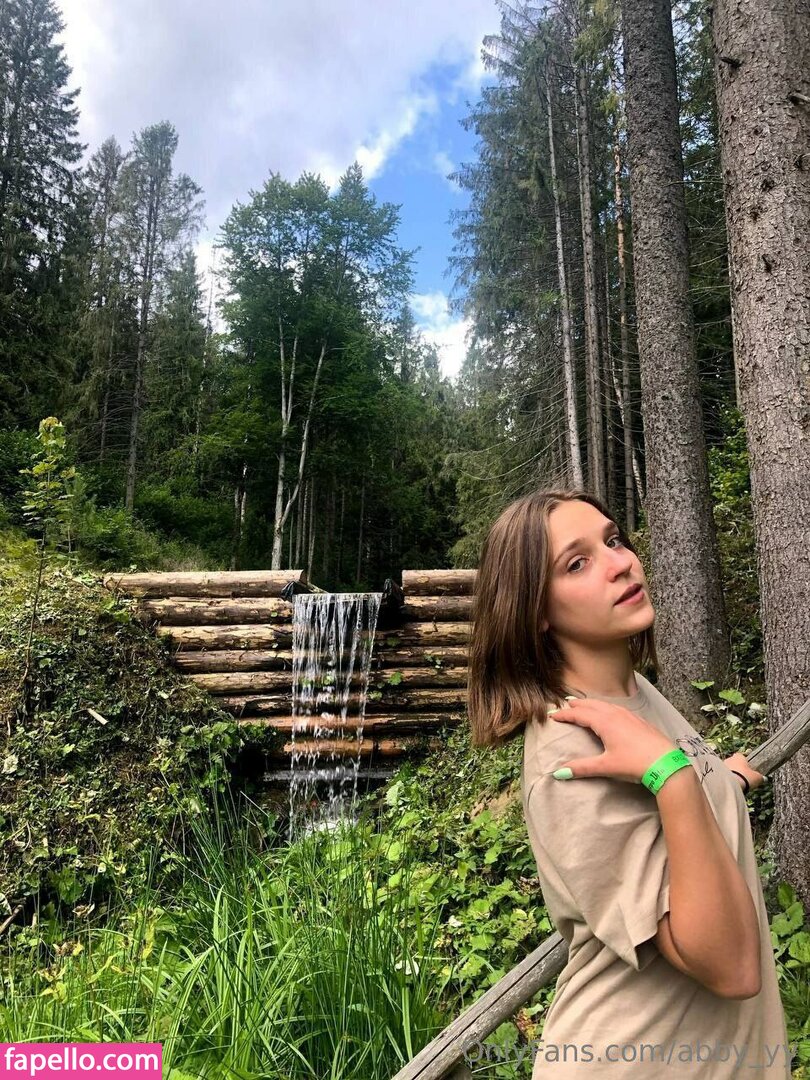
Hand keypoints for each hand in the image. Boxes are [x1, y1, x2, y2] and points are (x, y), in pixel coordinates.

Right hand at [547, 697, 677, 783]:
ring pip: (606, 705)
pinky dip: (606, 707)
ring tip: (585, 705)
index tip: (553, 715)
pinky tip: (610, 712)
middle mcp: (615, 715)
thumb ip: (582, 768)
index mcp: (605, 722)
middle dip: (578, 705)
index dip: (565, 715)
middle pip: (592, 705)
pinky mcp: (639, 721)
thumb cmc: (634, 763)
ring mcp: (629, 716)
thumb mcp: (606, 767)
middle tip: (566, 704)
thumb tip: (558, 773)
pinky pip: (617, 708)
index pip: (579, 715)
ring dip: (592, 704)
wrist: (665, 762)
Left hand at [722, 751, 765, 791]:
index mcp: (739, 757)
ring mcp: (721, 765)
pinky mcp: (715, 772)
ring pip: (727, 769)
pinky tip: (729, 785)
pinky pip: (722, 775)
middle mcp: (729, 758)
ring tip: (735, 784)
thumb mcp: (757, 778)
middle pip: (734, 763)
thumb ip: (760, 777)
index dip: (745, 764)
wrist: (730, 784)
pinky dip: (725, 779)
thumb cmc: (744, 778)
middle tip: (742, 779)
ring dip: (730, 775)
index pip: (742, 757)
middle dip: (737, 770)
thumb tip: (763, 778)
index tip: (747, 771)